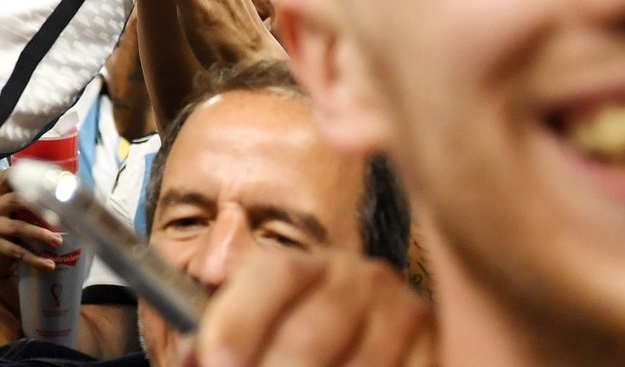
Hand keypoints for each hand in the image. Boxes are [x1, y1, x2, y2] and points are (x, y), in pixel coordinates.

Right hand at [0, 173, 64, 289]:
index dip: (20, 173)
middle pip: (16, 200)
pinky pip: (17, 251)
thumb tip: (64, 198)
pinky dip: (35, 259)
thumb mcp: (13, 215)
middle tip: (59, 217)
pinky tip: (49, 264)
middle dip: (39, 207)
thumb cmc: (9, 232)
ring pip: (19, 227)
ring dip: (41, 234)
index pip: (5, 178)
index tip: (42, 176)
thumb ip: (28, 206)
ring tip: (58, 241)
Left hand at [163, 246, 433, 366]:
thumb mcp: (251, 336)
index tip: (216, 362)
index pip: (273, 274)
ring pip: (358, 365)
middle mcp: (357, 277)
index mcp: (304, 266)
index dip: (238, 322)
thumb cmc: (290, 349)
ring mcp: (401, 311)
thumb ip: (214, 345)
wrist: (353, 350)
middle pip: (311, 331)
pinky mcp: (434, 345)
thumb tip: (190, 357)